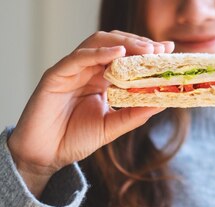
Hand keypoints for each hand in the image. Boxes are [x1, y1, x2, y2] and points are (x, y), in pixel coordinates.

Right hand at [7, 31, 174, 196]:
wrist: (45, 155)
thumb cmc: (75, 139)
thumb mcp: (112, 127)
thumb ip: (136, 114)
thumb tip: (164, 101)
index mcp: (101, 79)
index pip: (126, 56)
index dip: (146, 51)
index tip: (168, 50)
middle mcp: (87, 70)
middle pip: (114, 44)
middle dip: (139, 44)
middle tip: (160, 50)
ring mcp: (71, 70)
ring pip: (97, 43)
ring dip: (123, 43)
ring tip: (146, 50)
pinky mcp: (56, 75)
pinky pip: (78, 57)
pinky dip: (99, 53)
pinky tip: (118, 53)